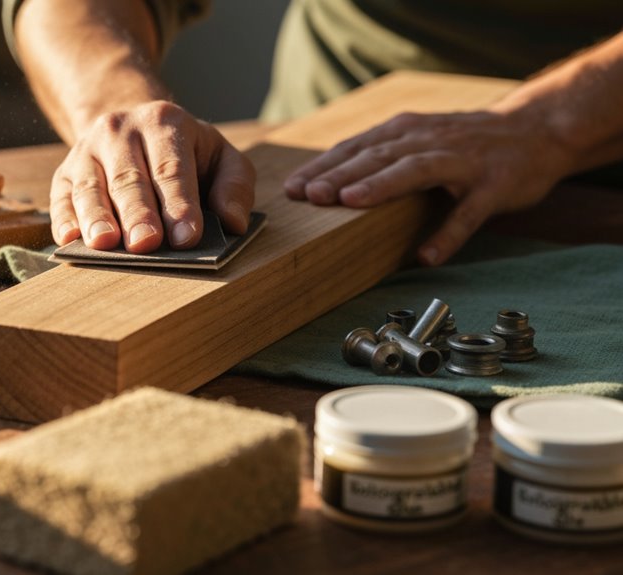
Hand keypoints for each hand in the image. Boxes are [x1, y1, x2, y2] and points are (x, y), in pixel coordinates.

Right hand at [49, 100, 254, 252]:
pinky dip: (64, 219)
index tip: (187, 236)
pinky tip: (70, 239)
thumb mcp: (220, 156)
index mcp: (163, 122)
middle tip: (146, 244)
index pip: (172, 169)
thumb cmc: (184, 153)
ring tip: (105, 244)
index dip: (180, 204)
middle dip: (138, 214)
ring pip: (90, 188)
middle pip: (129, 179)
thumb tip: (233, 222)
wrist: (131, 127)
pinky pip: (61, 197)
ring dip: (97, 218)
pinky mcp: (64, 172)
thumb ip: (235, 186)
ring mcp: (87, 150)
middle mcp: (120, 131)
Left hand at [283, 110, 573, 264]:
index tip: (291, 187)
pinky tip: (427, 255)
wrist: (537, 130)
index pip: (356, 147)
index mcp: (406, 131)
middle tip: (310, 194)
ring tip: (351, 202)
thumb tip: (324, 180)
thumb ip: (378, 155)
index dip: (323, 165)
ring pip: (416, 169)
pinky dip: (448, 234)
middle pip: (377, 155)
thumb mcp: (417, 139)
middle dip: (341, 173)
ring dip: (382, 184)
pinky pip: (469, 213)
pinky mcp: (494, 185)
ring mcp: (463, 161)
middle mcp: (429, 140)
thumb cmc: (464, 142)